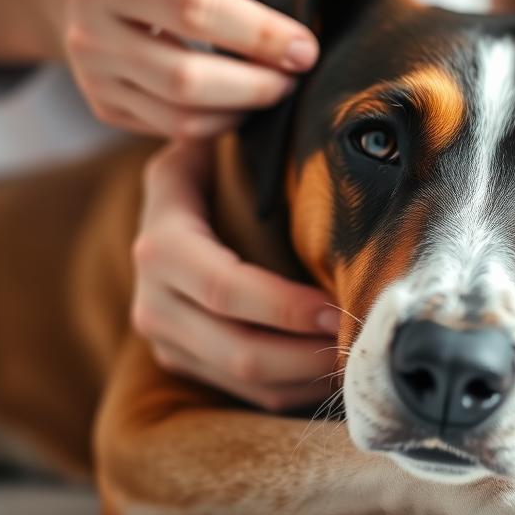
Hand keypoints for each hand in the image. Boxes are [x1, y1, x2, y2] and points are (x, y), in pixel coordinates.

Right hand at [32, 0, 317, 136]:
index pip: (195, 9)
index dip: (259, 33)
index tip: (305, 46)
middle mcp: (91, 33)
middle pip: (188, 79)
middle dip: (257, 84)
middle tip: (296, 74)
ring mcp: (95, 78)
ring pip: (182, 117)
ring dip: (244, 110)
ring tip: (276, 87)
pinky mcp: (106, 107)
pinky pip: (173, 131)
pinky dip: (219, 123)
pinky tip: (243, 100)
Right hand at [132, 141, 340, 410]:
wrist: (165, 217)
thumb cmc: (210, 175)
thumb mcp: (211, 150)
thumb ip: (243, 148)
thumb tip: (308, 120)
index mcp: (164, 243)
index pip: (227, 287)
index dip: (286, 307)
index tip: (340, 307)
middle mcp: (152, 298)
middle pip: (240, 350)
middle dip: (310, 354)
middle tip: (361, 342)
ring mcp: (163, 337)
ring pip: (245, 380)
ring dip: (309, 376)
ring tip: (358, 358)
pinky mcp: (181, 362)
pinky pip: (245, 393)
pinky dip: (295, 388)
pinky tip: (333, 370)